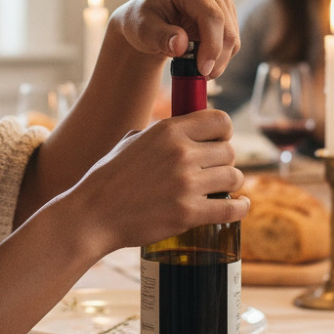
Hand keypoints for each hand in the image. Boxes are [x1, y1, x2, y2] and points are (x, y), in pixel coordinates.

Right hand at [67, 108, 248, 252]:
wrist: (94, 213)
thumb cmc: (109, 176)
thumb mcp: (132, 140)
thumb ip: (161, 133)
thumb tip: (183, 131)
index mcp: (168, 131)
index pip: (219, 121)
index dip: (224, 131)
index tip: (220, 141)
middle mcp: (181, 153)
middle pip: (229, 151)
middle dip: (224, 160)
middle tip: (215, 170)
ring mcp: (186, 184)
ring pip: (234, 177)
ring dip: (231, 183)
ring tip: (221, 188)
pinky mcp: (189, 213)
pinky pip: (231, 208)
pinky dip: (240, 207)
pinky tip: (239, 205)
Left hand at [112, 0, 239, 76]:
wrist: (147, 22)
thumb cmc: (142, 22)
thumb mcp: (142, 31)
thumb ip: (160, 37)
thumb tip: (181, 45)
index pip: (211, 15)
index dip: (212, 45)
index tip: (203, 69)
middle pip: (226, 27)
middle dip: (216, 57)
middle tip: (201, 75)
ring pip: (232, 35)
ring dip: (219, 59)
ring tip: (197, 69)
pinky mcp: (226, 11)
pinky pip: (232, 40)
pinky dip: (220, 55)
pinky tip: (201, 59)